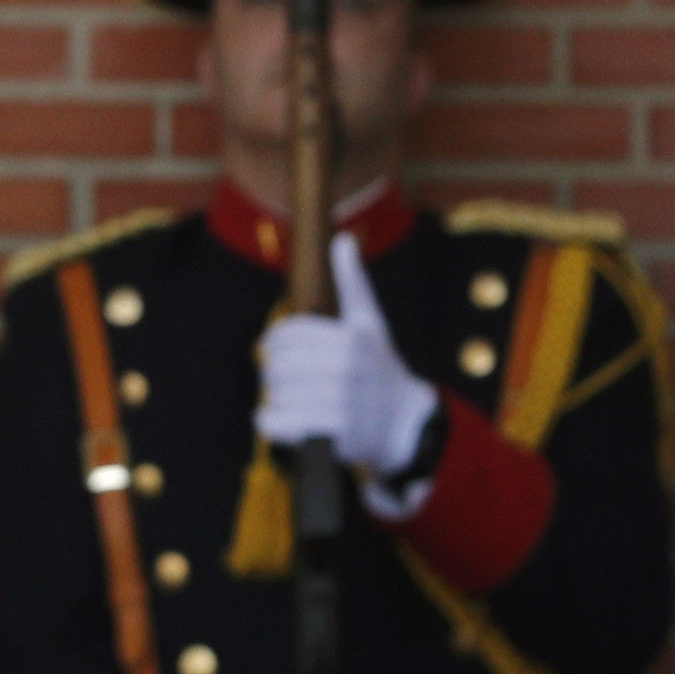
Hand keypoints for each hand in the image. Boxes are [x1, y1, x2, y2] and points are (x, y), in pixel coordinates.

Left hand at [253, 236, 437, 504]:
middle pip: (278, 365)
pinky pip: (276, 422)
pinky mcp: (332, 435)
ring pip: (275, 393)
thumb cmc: (380, 368)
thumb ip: (353, 283)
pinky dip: (269, 422)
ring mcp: (340, 403)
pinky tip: (280, 418)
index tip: (277, 350)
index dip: (275, 342)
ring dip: (275, 397)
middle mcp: (347, 368)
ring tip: (290, 399)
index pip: (288, 334)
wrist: (404, 424)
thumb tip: (343, 238)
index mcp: (350, 339)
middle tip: (284, 378)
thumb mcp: (369, 324)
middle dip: (275, 371)